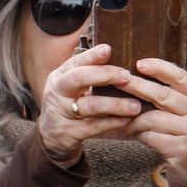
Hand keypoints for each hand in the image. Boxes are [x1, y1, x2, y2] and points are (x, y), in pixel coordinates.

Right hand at [37, 44, 141, 166]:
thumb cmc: (68, 105)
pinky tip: (126, 120)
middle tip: (127, 76)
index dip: (92, 55)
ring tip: (135, 105)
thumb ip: (89, 73)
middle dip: (105, 75)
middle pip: (79, 78)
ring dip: (115, 104)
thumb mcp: (72, 87)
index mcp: (60, 76)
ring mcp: (61, 112)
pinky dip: (111, 123)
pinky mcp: (68, 133)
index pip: (76, 62)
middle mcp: (57, 92)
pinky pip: (92, 127)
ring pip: (89, 105)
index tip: (109, 49)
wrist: (51, 137)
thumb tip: (117, 55)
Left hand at [118, 58, 186, 186]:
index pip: (181, 77)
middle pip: (163, 95)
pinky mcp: (182, 149)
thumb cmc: (183, 138)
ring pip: (153, 117)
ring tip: (116, 114)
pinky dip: (136, 133)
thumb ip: (167, 99)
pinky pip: (151, 136)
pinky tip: (127, 132)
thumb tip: (132, 78)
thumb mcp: (183, 115)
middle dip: (136, 86)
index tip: (139, 63)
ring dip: (132, 117)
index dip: (160, 68)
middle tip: (116, 81)